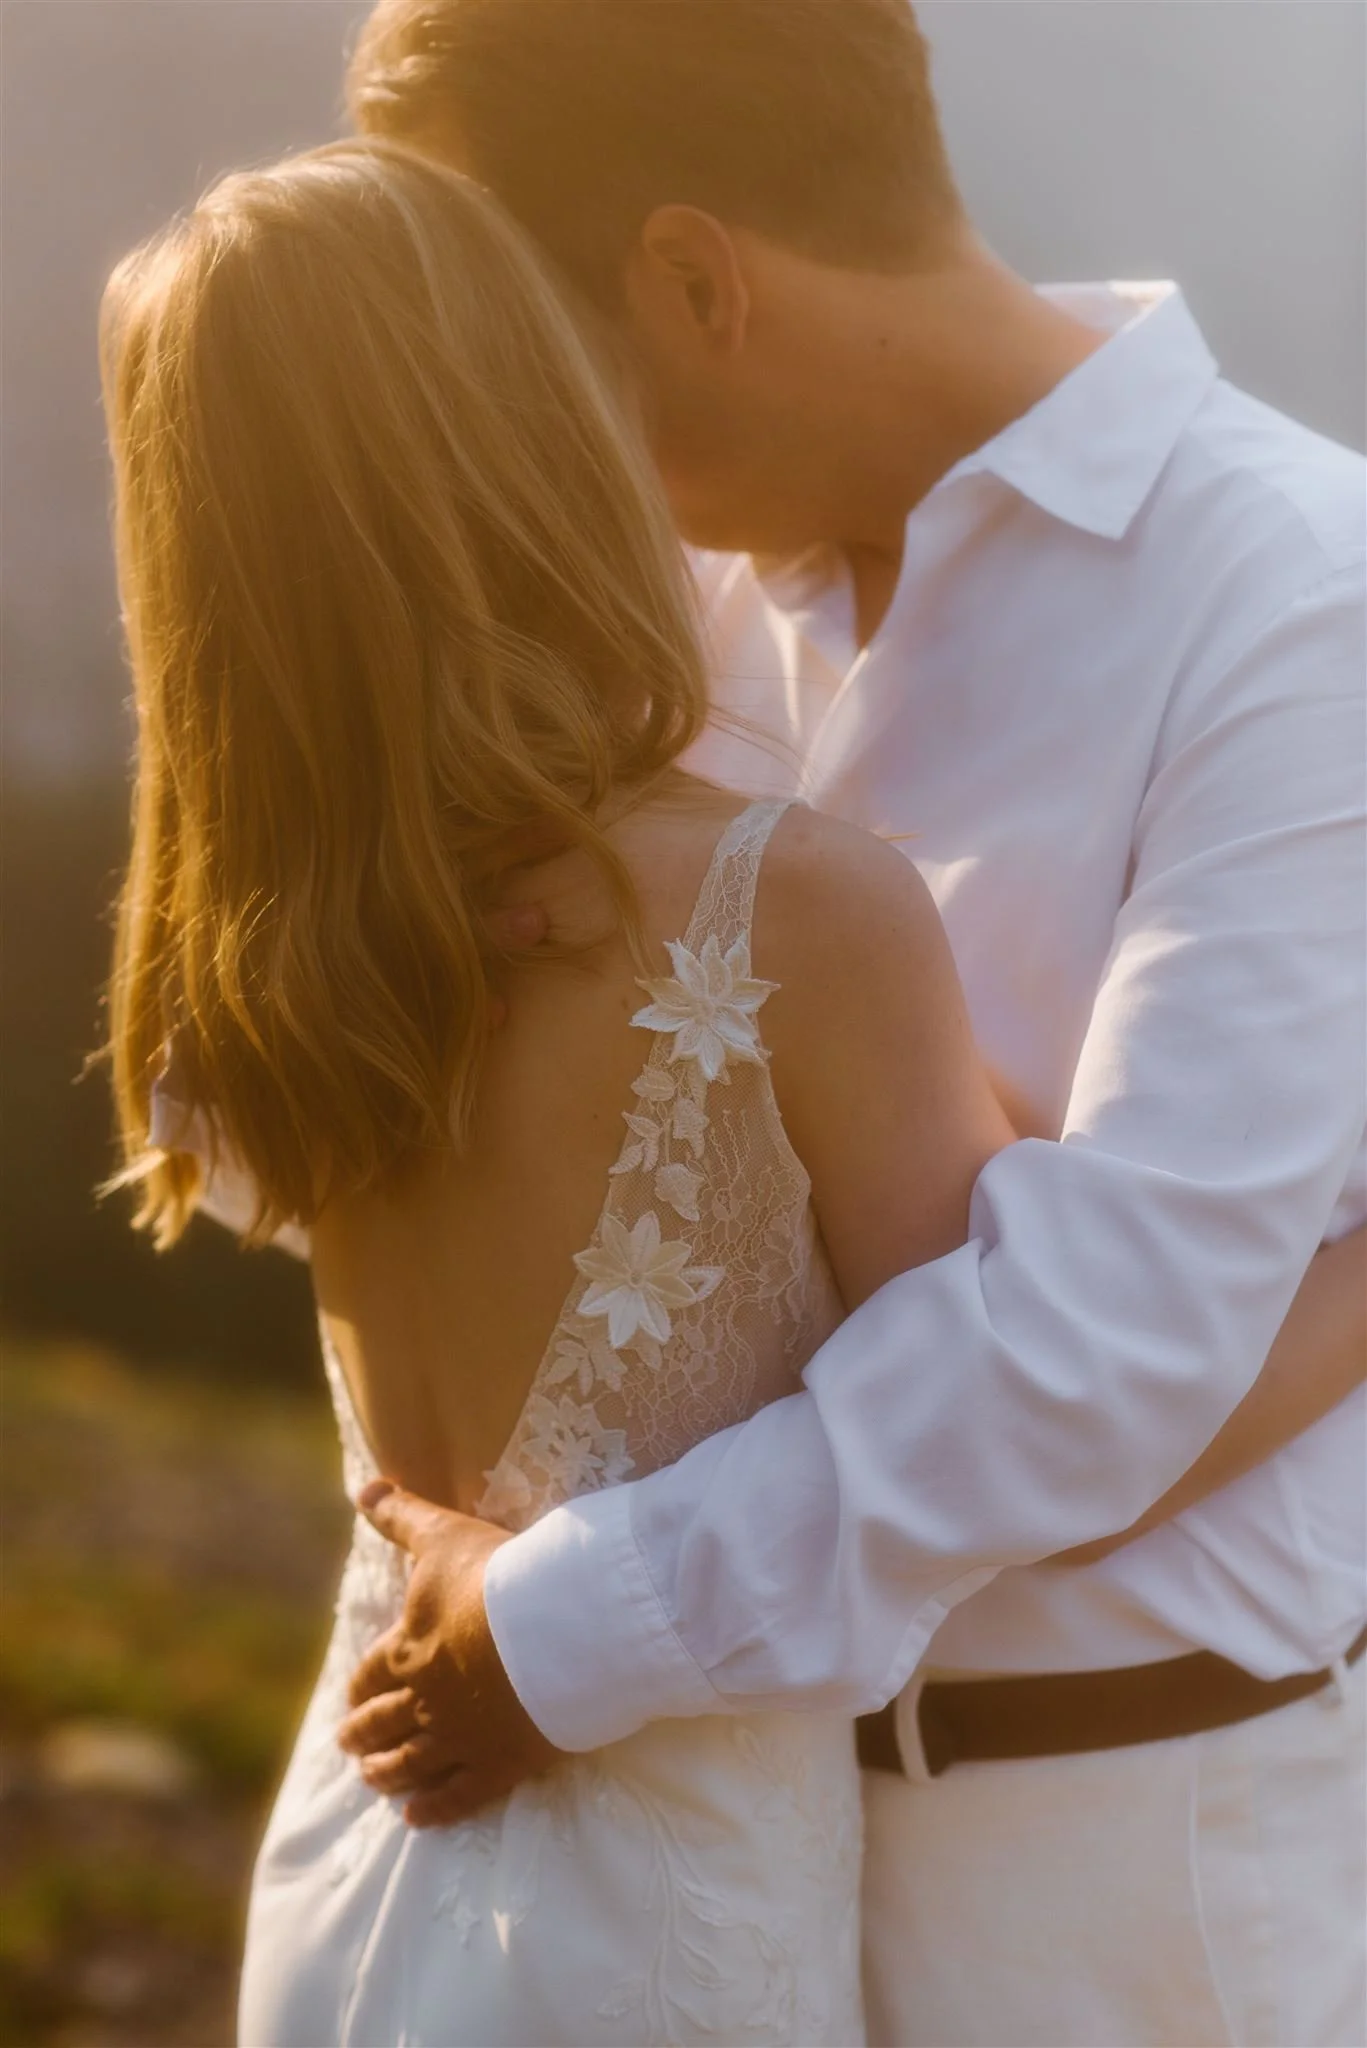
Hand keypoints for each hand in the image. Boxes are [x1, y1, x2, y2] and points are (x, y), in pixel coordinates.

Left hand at [336, 1479, 562, 1826]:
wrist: (558, 1625)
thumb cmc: (498, 1574)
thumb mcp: (442, 1535)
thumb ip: (400, 1515)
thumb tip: (362, 1485)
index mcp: (409, 1649)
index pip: (372, 1675)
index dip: (359, 1688)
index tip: (351, 1700)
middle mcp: (425, 1700)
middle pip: (382, 1723)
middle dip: (362, 1734)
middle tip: (349, 1744)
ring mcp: (461, 1738)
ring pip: (410, 1764)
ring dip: (386, 1773)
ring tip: (374, 1780)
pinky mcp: (500, 1764)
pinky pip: (458, 1795)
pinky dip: (433, 1808)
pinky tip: (416, 1818)